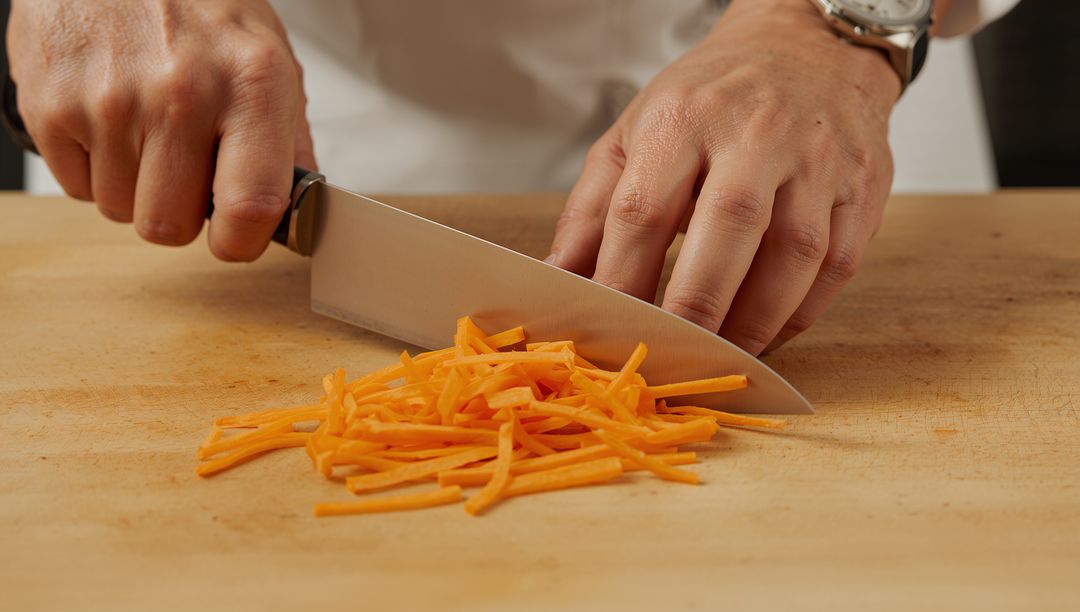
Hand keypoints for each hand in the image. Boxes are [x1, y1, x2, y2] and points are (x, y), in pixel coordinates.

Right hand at [7, 0, 315, 260]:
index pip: (251, 206)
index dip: (241, 242)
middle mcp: (182, 92)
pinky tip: (110, 119)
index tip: (236, 238)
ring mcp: (111, 100)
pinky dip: (95, 167)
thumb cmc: (201, 10)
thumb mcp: (269, 60)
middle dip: (179, 213)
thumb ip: (289, 143)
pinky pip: (77, 187)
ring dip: (135, 187)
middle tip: (184, 170)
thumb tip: (300, 214)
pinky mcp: (50, 103)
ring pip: (120, 210)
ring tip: (146, 130)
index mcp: (252, 84)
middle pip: (170, 225)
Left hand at [547, 0, 900, 354]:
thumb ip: (592, 208)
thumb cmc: (710, 102)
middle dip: (696, 307)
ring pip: (794, 254)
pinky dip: (800, 313)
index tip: (610, 328)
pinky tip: (767, 334)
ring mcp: (819, 159)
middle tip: (671, 358)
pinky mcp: (864, 185)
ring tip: (720, 359)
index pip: (645, 210)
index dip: (624, 279)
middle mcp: (757, 132)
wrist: (809, 47)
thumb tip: (560, 278)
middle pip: (728, 228)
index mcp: (684, 117)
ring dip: (754, 322)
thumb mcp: (635, 133)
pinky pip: (837, 264)